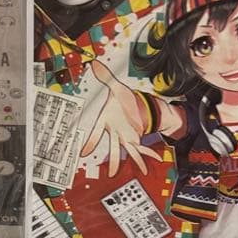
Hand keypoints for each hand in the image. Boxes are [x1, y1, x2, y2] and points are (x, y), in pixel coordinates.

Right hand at [80, 60, 162, 177]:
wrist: (130, 104)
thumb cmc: (120, 99)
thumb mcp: (116, 87)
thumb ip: (106, 77)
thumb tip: (95, 63)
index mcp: (107, 121)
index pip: (96, 133)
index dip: (91, 142)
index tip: (84, 153)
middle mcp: (115, 132)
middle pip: (114, 148)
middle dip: (113, 160)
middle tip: (110, 173)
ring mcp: (125, 136)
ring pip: (128, 152)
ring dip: (134, 162)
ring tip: (139, 171)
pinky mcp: (134, 137)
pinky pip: (141, 147)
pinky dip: (148, 153)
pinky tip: (154, 158)